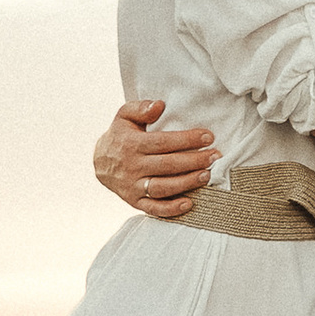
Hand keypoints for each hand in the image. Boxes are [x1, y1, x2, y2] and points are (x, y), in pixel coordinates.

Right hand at [95, 98, 214, 221]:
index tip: (208, 137)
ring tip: (206, 176)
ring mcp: (133, 186)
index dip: (187, 139)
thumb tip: (160, 105)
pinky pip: (153, 208)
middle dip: (194, 160)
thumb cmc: (120, 136)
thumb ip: (141, 108)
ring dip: (186, 183)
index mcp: (131, 144)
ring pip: (162, 187)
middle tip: (215, 156)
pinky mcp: (134, 202)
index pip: (163, 142)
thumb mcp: (124, 116)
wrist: (99, 163)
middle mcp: (132, 167)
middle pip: (167, 165)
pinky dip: (171, 209)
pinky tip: (189, 204)